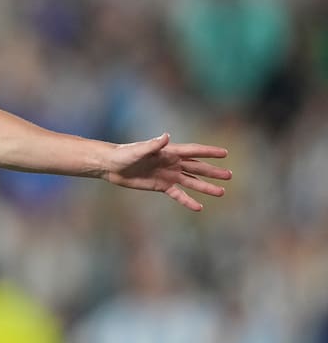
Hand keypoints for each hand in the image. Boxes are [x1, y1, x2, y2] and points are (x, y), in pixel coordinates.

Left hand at [104, 133, 230, 210]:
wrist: (111, 165)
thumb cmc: (124, 154)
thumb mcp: (139, 150)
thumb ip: (154, 145)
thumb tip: (166, 136)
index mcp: (169, 152)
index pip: (193, 151)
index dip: (209, 152)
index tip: (225, 153)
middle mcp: (171, 163)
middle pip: (197, 168)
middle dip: (213, 171)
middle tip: (230, 175)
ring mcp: (167, 175)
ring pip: (191, 182)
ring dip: (205, 187)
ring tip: (221, 192)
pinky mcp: (161, 186)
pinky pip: (178, 194)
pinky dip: (188, 200)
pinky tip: (199, 207)